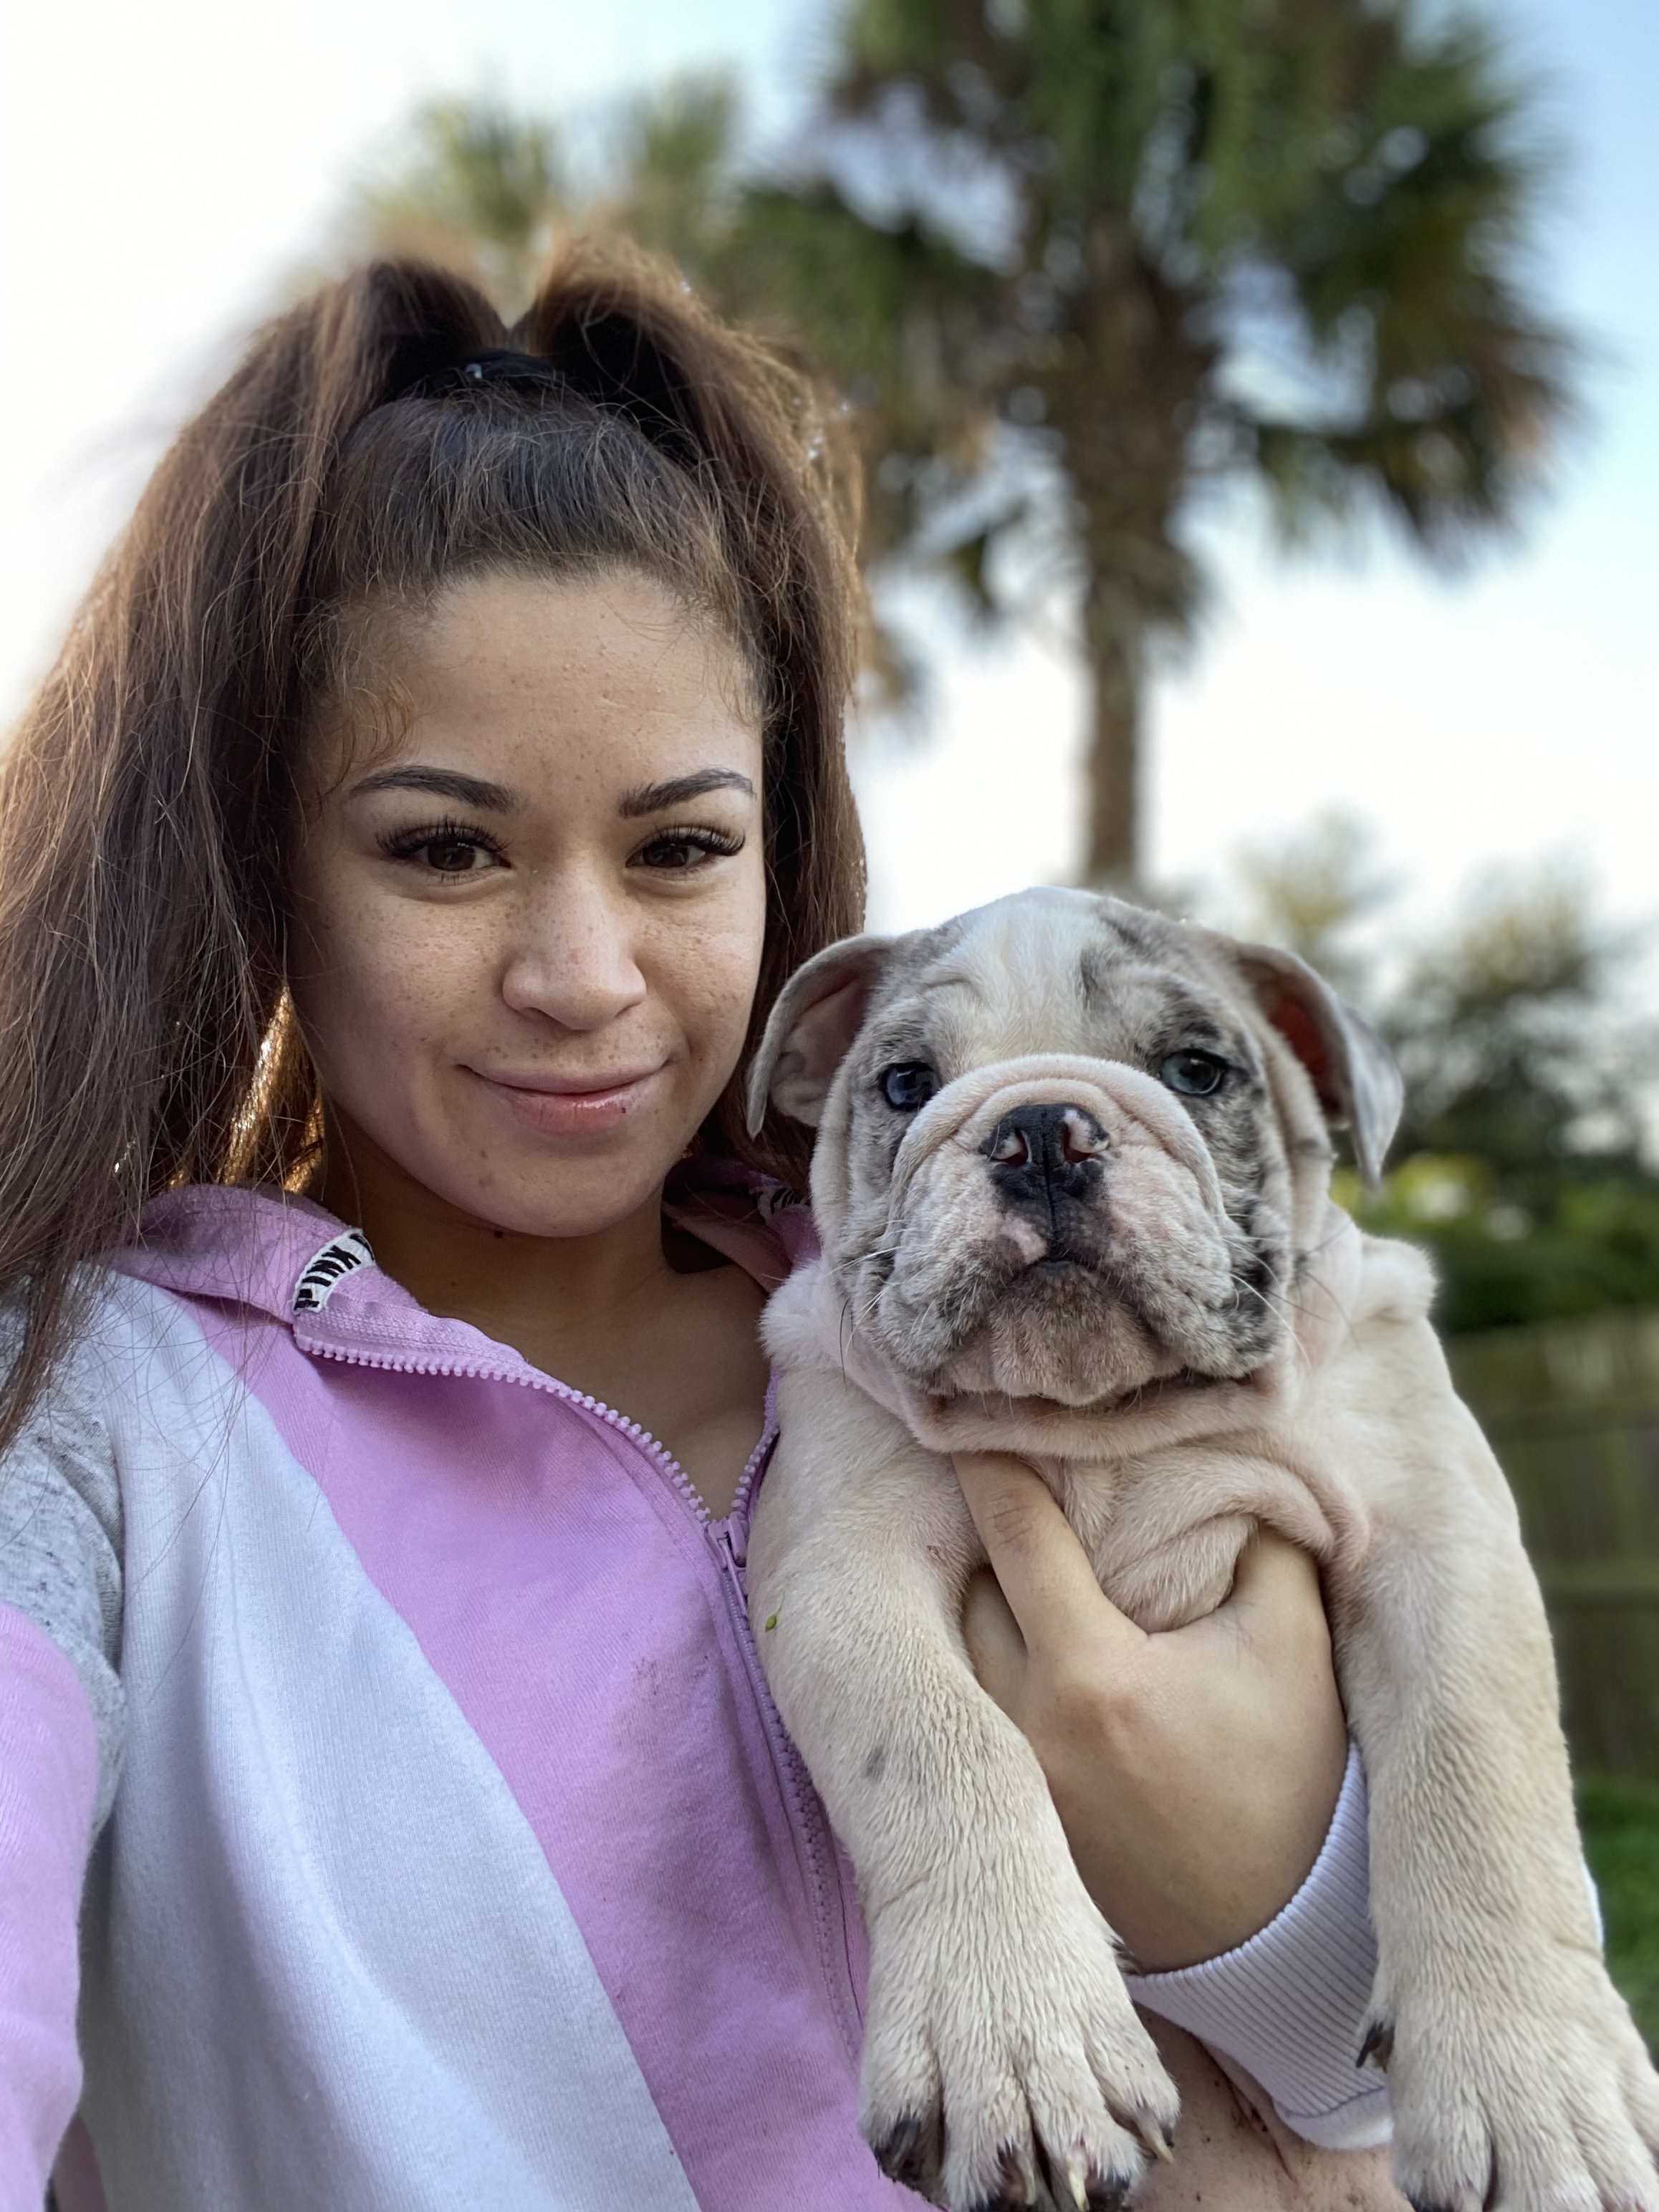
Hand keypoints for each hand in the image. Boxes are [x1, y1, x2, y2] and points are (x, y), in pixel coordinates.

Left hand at [953, 1450, 1348, 1973]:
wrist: (1269, 1932)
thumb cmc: (1287, 1780)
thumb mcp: (1292, 1650)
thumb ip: (1257, 1544)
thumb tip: (1213, 1459)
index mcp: (1091, 1675)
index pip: (1010, 1530)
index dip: (989, 1458)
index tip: (970, 1407)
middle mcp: (1022, 1724)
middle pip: (958, 1582)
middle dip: (966, 1524)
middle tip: (973, 1458)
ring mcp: (1000, 1773)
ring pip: (945, 1645)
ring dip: (958, 1591)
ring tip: (969, 1536)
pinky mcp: (996, 1809)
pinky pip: (959, 1705)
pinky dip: (965, 1656)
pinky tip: (984, 1620)